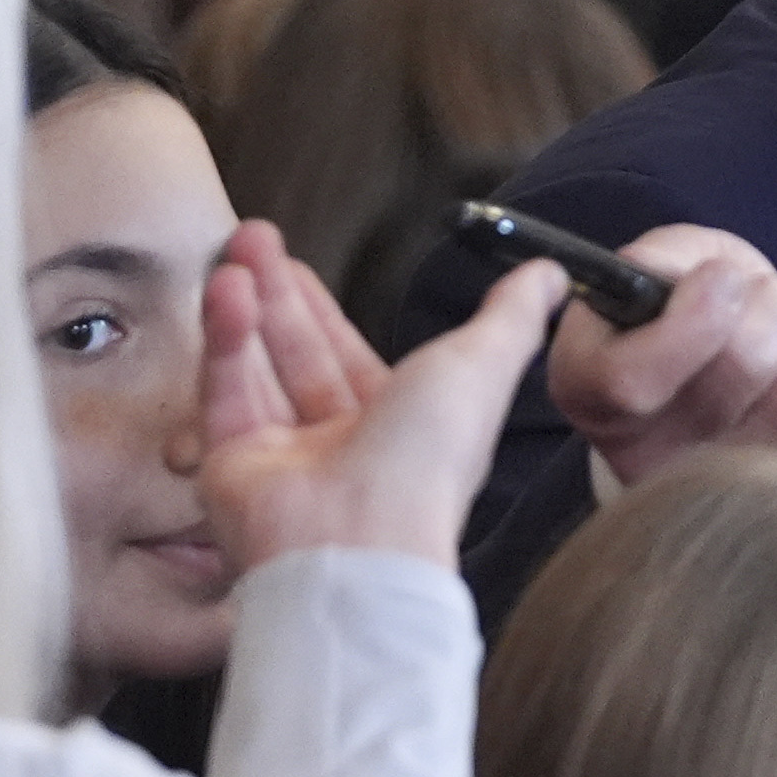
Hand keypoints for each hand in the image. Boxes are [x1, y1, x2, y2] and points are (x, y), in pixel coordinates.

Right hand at [199, 242, 561, 573]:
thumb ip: (510, 317)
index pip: (349, 358)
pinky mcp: (235, 463)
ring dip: (247, 304)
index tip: (297, 264)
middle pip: (297, 355)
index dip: (323, 312)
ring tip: (237, 243)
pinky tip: (228, 286)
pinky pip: (226, 388)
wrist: (362, 539)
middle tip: (256, 236)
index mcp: (396, 430)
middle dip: (277, 295)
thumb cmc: (427, 464)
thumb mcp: (482, 368)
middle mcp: (337, 446)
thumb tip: (551, 276)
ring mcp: (283, 457)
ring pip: (257, 365)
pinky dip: (225, 336)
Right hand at [536, 224, 776, 489]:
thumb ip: (659, 261)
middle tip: (764, 295)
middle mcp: (654, 459)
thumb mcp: (652, 271)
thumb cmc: (679, 313)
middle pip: (742, 365)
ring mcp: (735, 488)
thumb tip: (698, 276)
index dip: (693, 317)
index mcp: (593, 395)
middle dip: (770, 301)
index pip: (633, 380)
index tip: (721, 276)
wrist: (715, 372)